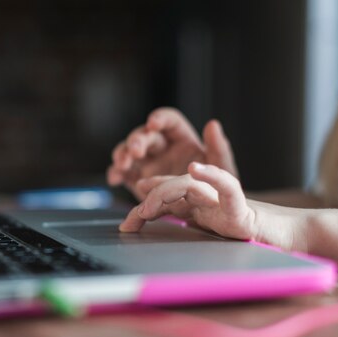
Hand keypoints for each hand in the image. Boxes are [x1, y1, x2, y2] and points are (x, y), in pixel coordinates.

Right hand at [106, 107, 238, 199]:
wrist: (205, 216)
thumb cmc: (216, 190)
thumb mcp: (222, 170)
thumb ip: (219, 148)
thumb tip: (213, 124)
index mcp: (182, 139)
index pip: (169, 122)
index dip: (159, 119)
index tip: (153, 124)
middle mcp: (162, 148)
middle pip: (145, 135)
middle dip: (137, 140)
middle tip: (135, 152)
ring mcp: (147, 163)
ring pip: (129, 150)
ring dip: (122, 153)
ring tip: (123, 164)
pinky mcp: (136, 180)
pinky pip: (122, 172)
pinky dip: (116, 173)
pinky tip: (115, 178)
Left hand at [119, 162, 305, 251]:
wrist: (294, 240)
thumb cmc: (256, 240)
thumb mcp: (215, 238)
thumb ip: (194, 230)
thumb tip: (167, 233)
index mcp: (203, 208)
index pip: (171, 198)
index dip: (148, 200)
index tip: (129, 216)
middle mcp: (211, 201)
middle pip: (174, 190)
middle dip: (149, 202)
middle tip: (131, 221)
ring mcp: (225, 203)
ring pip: (191, 186)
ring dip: (166, 191)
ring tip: (148, 203)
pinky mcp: (244, 210)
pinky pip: (229, 188)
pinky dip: (213, 176)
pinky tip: (195, 169)